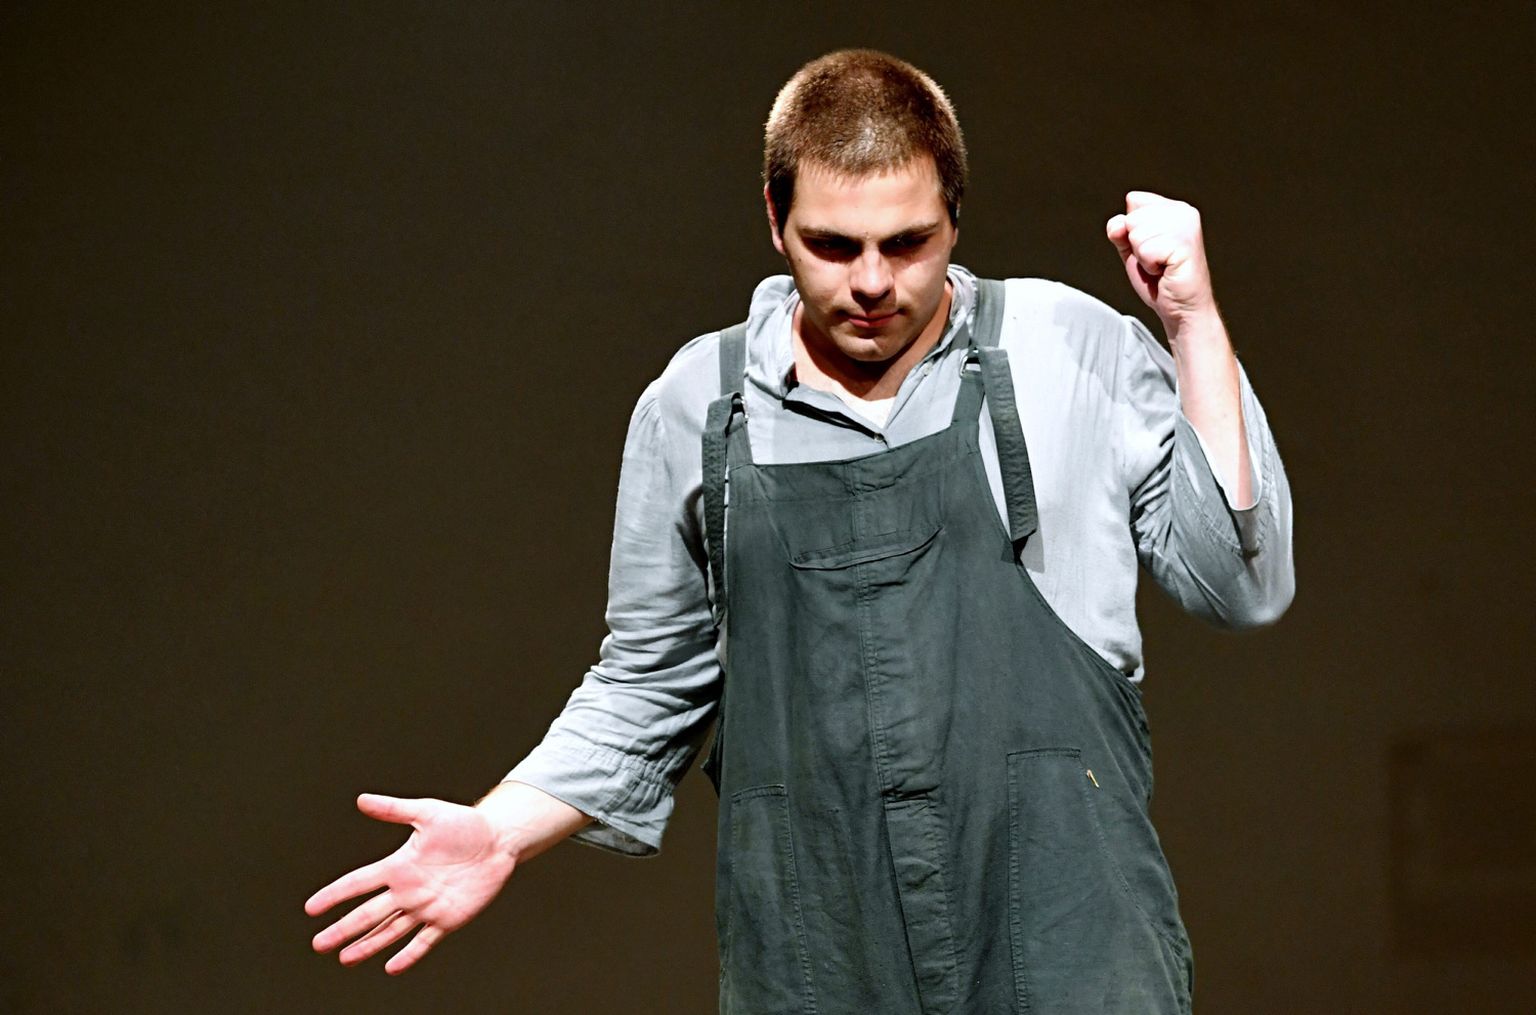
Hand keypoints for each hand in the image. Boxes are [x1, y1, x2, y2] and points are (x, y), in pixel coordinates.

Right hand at [305, 793, 516, 973]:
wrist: (499, 840)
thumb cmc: (465, 823)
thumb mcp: (428, 812)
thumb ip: (395, 810)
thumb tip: (362, 800)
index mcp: (399, 865)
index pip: (359, 882)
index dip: (335, 894)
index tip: (311, 908)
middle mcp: (407, 889)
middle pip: (368, 913)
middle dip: (344, 928)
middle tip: (319, 944)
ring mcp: (426, 907)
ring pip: (390, 931)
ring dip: (368, 945)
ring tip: (346, 958)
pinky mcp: (447, 919)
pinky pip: (424, 941)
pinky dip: (409, 955)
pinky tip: (392, 966)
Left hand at [1105, 191, 1217, 329]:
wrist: (1181, 308)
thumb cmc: (1160, 280)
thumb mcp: (1132, 249)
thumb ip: (1120, 230)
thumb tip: (1118, 223)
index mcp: (1173, 208)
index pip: (1134, 200)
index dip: (1131, 229)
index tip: (1151, 247)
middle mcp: (1183, 212)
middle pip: (1132, 218)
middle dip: (1136, 245)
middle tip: (1157, 260)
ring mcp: (1186, 226)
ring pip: (1137, 233)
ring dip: (1143, 257)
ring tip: (1162, 265)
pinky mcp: (1185, 244)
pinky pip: (1145, 250)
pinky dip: (1149, 266)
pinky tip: (1166, 270)